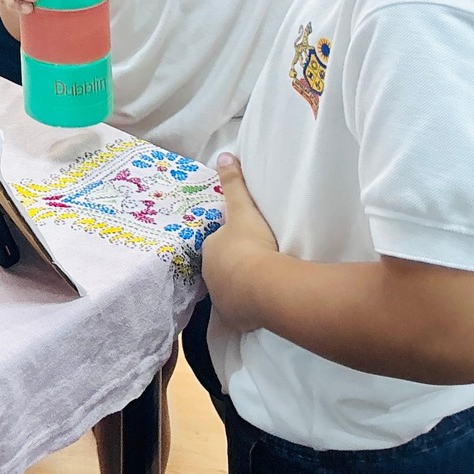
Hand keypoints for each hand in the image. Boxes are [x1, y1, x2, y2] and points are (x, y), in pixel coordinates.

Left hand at [200, 152, 280, 333]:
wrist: (264, 285)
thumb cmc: (251, 244)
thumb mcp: (243, 209)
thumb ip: (234, 183)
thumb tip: (223, 155)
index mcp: (209, 250)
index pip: (216, 244)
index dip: (229, 243)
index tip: (244, 243)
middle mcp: (210, 276)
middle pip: (222, 269)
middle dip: (233, 267)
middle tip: (254, 264)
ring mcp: (221, 300)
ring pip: (230, 291)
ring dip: (240, 288)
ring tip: (259, 285)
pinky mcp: (235, 319)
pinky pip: (240, 313)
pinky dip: (248, 309)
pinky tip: (259, 307)